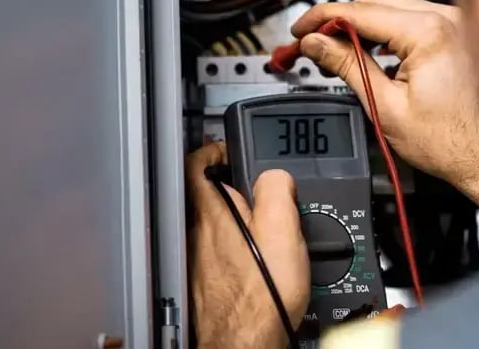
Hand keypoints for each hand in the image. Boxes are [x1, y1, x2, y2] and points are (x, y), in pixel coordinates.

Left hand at [186, 142, 309, 348]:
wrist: (244, 344)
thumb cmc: (261, 298)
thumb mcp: (283, 231)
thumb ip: (276, 190)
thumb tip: (275, 175)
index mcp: (212, 213)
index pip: (197, 162)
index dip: (213, 148)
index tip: (227, 149)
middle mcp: (196, 234)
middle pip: (206, 194)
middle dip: (231, 189)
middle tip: (256, 192)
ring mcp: (195, 259)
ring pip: (210, 226)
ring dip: (232, 221)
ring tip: (262, 230)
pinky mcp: (201, 282)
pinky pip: (214, 253)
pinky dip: (231, 250)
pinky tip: (254, 265)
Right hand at [292, 0, 478, 242]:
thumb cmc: (453, 144)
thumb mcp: (385, 106)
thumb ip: (347, 66)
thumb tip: (316, 44)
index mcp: (427, 32)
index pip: (358, 10)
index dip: (321, 19)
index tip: (299, 29)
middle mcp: (447, 18)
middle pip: (375, 0)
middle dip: (339, 19)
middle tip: (313, 42)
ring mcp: (457, 23)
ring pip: (395, 6)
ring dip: (364, 23)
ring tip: (339, 50)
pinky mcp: (461, 33)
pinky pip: (415, 18)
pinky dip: (389, 30)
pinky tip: (374, 52)